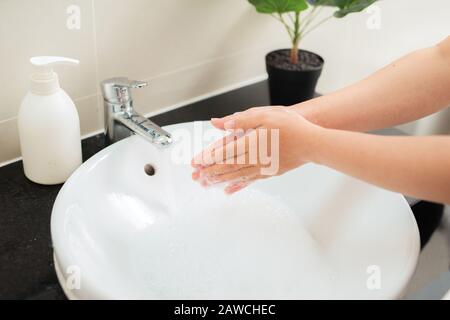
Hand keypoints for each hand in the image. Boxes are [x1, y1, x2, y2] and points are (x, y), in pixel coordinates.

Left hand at [191, 106, 320, 193]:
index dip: (208, 158)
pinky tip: (228, 191)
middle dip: (209, 172)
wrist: (312, 143)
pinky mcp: (269, 173)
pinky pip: (248, 181)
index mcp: (251, 142)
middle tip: (196, 177)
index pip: (224, 152)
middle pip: (227, 167)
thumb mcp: (265, 115)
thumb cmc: (291, 126)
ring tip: (206, 185)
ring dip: (219, 180)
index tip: (195, 163)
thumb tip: (221, 123)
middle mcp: (254, 158)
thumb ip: (241, 119)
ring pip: (236, 176)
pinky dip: (236, 186)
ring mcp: (262, 168)